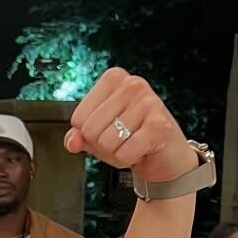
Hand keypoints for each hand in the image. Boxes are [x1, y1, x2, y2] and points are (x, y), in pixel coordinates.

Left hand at [63, 67, 195, 183]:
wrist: (165, 154)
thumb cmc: (130, 137)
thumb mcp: (98, 133)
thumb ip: (78, 135)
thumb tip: (72, 142)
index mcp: (113, 78)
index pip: (78, 118)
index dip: (89, 134)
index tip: (109, 129)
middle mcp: (132, 84)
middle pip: (90, 130)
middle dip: (102, 145)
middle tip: (122, 140)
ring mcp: (148, 102)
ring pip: (106, 142)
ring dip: (116, 153)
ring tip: (132, 144)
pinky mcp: (159, 124)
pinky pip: (125, 153)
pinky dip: (128, 159)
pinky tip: (141, 150)